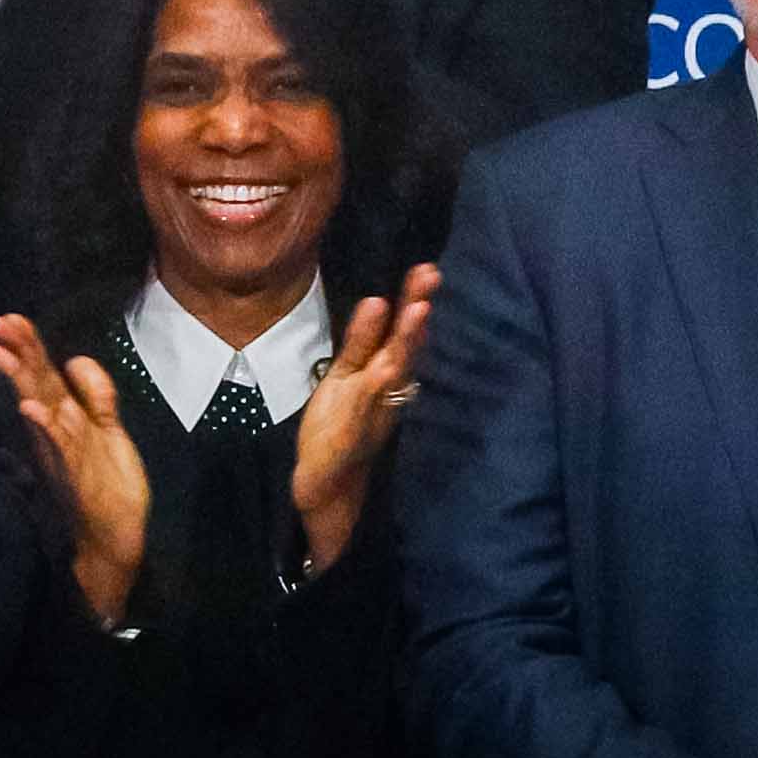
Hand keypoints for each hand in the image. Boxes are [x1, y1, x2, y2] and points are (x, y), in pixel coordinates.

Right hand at [0, 313, 158, 624]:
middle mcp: (56, 430)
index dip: (28, 345)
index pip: (43, 373)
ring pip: (39, 406)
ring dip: (19, 379)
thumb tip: (75, 357)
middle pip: (34, 382)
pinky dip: (44, 425)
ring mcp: (62, 449)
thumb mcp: (108, 430)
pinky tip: (30, 407)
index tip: (9, 318)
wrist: (115, 535)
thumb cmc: (109, 484)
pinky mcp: (75, 471)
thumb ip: (96, 395)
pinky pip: (58, 443)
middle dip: (17, 351)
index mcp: (64, 417)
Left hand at [292, 265, 441, 565]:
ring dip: (406, 344)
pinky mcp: (352, 437)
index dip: (413, 303)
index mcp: (382, 376)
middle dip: (416, 312)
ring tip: (418, 311)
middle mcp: (386, 393)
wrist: (327, 487)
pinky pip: (363, 410)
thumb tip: (379, 300)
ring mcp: (372, 414)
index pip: (401, 333)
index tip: (426, 269)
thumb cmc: (336, 428)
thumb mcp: (344, 377)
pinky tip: (382, 368)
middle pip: (404, 347)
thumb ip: (361, 343)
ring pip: (392, 374)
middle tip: (429, 277)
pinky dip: (374, 389)